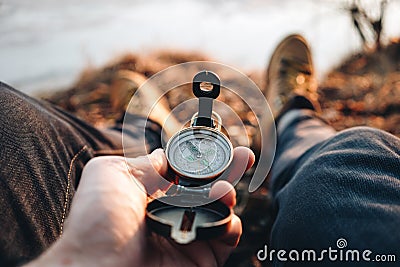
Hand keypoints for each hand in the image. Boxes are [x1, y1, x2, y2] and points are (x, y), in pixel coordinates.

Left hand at [25, 147, 254, 266]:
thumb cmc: (97, 223)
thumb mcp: (111, 174)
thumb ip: (144, 162)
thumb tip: (166, 156)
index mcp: (151, 192)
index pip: (185, 170)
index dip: (202, 157)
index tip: (216, 144)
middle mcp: (171, 211)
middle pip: (207, 186)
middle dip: (228, 169)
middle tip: (245, 156)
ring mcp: (187, 233)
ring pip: (220, 209)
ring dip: (228, 194)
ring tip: (223, 191)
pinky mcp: (200, 257)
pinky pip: (226, 236)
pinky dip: (230, 223)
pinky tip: (222, 212)